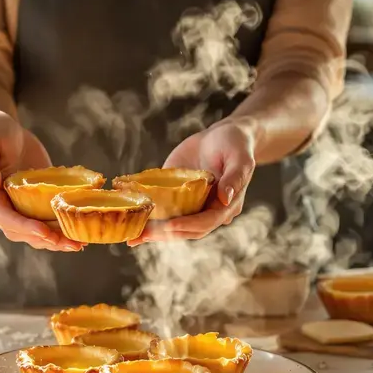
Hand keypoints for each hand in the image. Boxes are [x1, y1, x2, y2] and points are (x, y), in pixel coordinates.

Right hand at [0, 110, 83, 251]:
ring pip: (36, 234)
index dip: (26, 227)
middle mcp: (3, 210)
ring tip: (78, 244)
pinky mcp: (34, 207)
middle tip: (72, 244)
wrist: (4, 131)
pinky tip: (79, 234)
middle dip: (47, 240)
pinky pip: (46, 223)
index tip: (46, 233)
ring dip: (57, 241)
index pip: (6, 218)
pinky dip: (61, 230)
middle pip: (23, 233)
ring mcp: (19, 210)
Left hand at [129, 121, 255, 245]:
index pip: (206, 222)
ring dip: (153, 232)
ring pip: (172, 225)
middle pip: (186, 229)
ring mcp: (191, 206)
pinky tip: (131, 224)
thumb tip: (225, 198)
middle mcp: (207, 211)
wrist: (222, 135)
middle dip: (164, 234)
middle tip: (142, 235)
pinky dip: (149, 219)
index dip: (188, 225)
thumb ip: (235, 178)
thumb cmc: (236, 144)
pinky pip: (163, 211)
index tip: (170, 225)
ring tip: (133, 238)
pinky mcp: (177, 198)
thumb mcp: (240, 158)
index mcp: (225, 206)